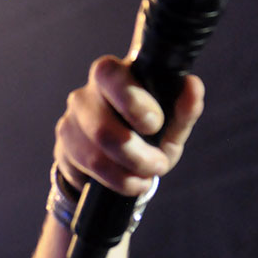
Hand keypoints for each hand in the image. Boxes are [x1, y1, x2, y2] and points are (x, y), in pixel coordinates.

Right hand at [54, 56, 203, 196]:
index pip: (109, 74)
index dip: (132, 101)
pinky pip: (89, 172)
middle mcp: (85, 96)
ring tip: (147, 176)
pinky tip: (132, 183)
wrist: (117, 164)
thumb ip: (184, 109)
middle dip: (136, 154)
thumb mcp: (171, 126)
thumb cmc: (147, 135)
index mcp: (113, 76)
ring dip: (129, 173)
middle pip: (102, 127)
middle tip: (158, 165)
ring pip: (96, 156)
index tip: (155, 124)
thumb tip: (193, 86)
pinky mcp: (64, 151)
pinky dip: (118, 182)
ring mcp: (70, 124)